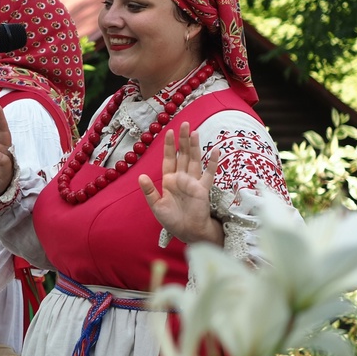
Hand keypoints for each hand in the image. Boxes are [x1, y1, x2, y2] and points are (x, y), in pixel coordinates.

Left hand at [137, 122, 223, 244]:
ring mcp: (193, 182)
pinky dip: (212, 162)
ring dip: (195, 146)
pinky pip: (209, 173)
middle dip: (183, 140)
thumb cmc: (172, 220)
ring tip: (196, 132)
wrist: (188, 232)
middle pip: (183, 155)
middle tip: (185, 124)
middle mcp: (181, 178)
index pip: (169, 159)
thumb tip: (140, 177)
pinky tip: (216, 150)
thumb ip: (149, 191)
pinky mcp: (203, 189)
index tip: (168, 131)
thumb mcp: (156, 206)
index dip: (169, 146)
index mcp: (169, 181)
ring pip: (194, 160)